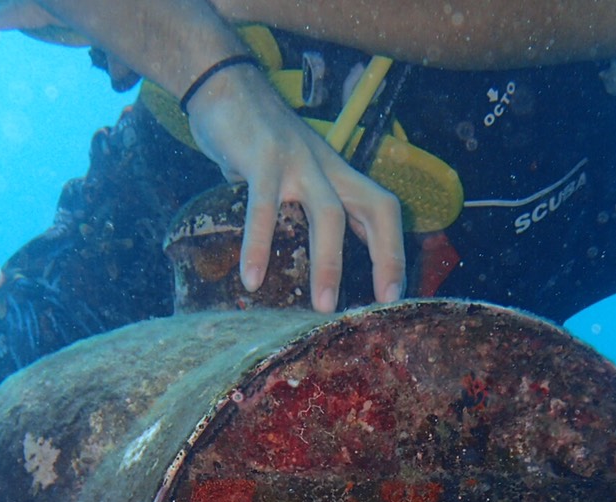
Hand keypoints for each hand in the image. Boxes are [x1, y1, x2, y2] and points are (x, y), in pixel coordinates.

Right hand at [0, 1, 404, 311]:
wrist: (223, 82)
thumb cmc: (257, 137)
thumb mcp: (291, 172)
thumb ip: (300, 207)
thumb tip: (298, 255)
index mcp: (337, 172)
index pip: (382, 209)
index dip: (392, 250)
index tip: (392, 295)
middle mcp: (327, 166)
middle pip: (374, 209)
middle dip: (383, 258)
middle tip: (379, 305)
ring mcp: (298, 160)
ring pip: (327, 214)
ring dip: (329, 263)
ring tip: (323, 305)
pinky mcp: (262, 158)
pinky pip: (265, 208)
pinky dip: (260, 245)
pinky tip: (252, 278)